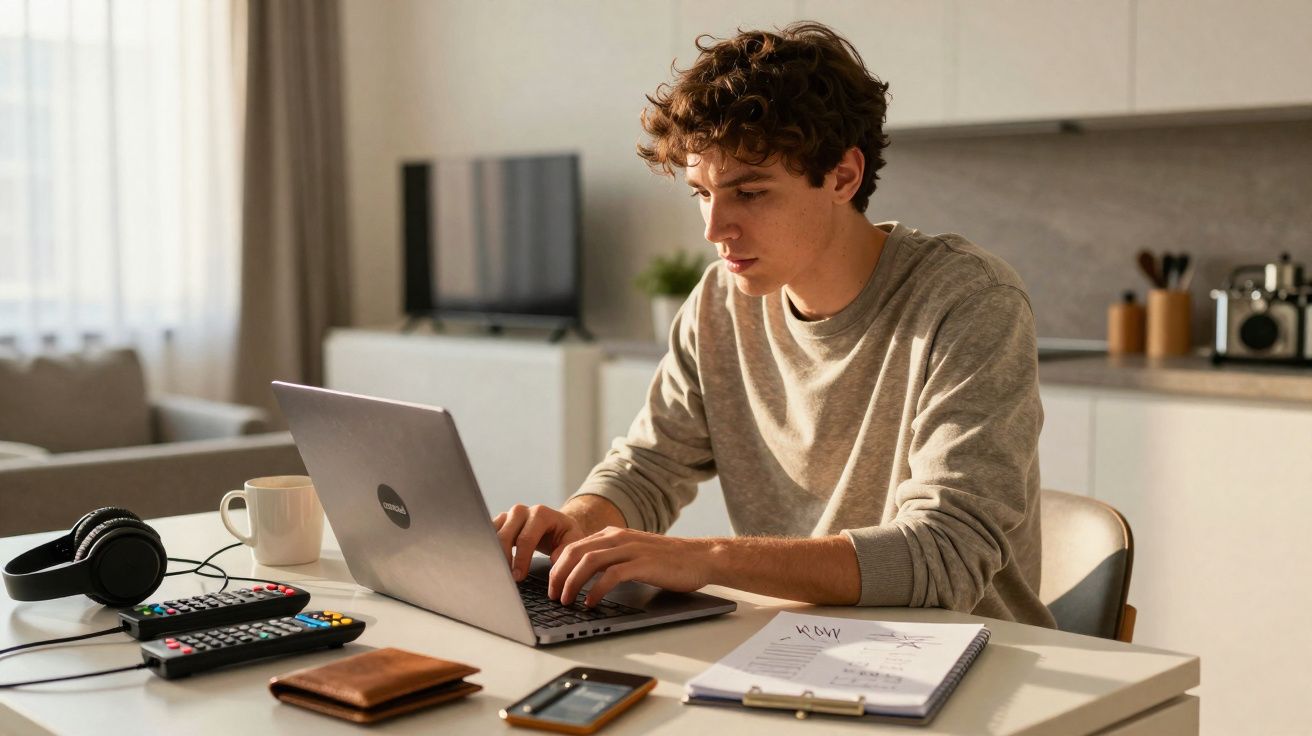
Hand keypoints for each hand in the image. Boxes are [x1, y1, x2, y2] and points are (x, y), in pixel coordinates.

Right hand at [492, 504, 585, 580]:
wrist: (556, 525)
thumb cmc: (564, 534)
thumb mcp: (573, 540)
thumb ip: (566, 551)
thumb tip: (554, 561)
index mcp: (541, 514)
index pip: (526, 538)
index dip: (521, 559)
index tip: (518, 577)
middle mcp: (522, 511)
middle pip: (505, 534)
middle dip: (504, 558)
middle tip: (506, 577)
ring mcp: (509, 515)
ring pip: (493, 533)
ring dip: (493, 553)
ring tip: (497, 571)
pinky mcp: (500, 522)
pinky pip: (488, 533)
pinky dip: (488, 548)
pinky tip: (491, 562)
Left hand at [549, 527, 716, 606]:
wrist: (700, 557)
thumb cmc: (667, 561)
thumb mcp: (632, 553)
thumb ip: (610, 558)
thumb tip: (584, 576)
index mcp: (612, 535)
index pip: (573, 546)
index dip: (556, 567)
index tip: (550, 585)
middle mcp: (618, 538)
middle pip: (574, 552)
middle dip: (558, 576)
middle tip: (553, 596)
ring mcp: (630, 549)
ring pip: (588, 562)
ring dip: (571, 583)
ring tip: (566, 601)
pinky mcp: (642, 564)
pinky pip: (611, 575)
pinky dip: (595, 590)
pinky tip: (590, 602)